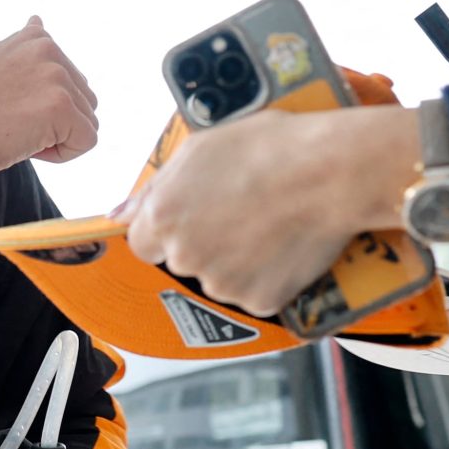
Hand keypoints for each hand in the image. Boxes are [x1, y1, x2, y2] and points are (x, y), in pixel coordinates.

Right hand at [0, 18, 98, 176]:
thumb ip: (22, 48)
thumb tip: (38, 20)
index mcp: (36, 38)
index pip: (68, 82)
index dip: (42, 105)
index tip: (8, 107)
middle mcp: (48, 50)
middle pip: (83, 101)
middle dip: (56, 122)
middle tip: (13, 124)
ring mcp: (56, 76)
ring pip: (86, 122)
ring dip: (58, 137)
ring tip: (19, 133)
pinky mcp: (61, 106)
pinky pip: (86, 141)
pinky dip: (61, 154)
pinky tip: (28, 145)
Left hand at [123, 106, 418, 315]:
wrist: (330, 172)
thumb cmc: (269, 148)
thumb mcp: (200, 149)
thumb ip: (153, 188)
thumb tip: (118, 215)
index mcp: (163, 218)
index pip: (142, 242)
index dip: (168, 229)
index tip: (193, 216)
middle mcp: (185, 256)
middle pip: (182, 260)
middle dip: (205, 242)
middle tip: (242, 212)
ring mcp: (222, 283)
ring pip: (219, 279)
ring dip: (237, 260)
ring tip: (269, 223)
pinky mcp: (259, 301)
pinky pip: (255, 293)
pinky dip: (268, 277)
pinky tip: (285, 245)